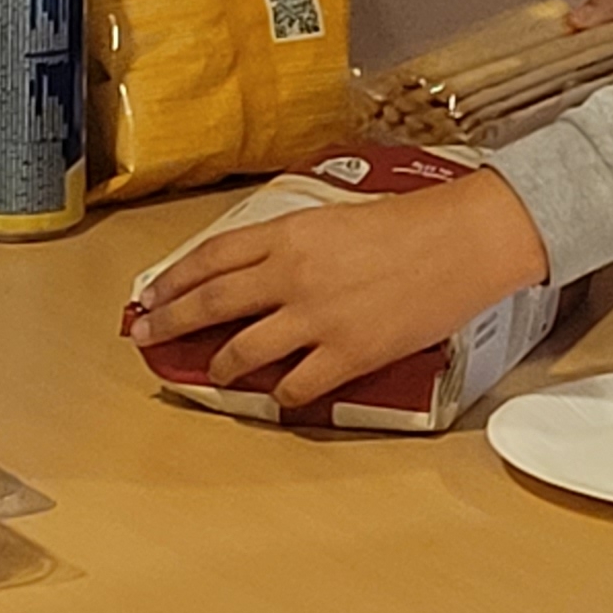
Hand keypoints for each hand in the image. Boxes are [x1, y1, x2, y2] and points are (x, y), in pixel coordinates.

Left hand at [129, 169, 549, 413]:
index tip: (152, 293)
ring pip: (241, 352)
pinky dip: (281, 395)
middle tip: (147, 335)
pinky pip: (295, 387)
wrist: (464, 241)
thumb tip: (267, 269)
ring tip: (214, 370)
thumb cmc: (415, 223)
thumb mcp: (340, 217)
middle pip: (210, 303)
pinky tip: (281, 394)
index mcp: (290, 235)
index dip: (172, 279)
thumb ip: (297, 243)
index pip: (210, 257)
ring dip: (220, 365)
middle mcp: (291, 276)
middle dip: (169, 322)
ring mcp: (316, 319)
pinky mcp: (347, 354)